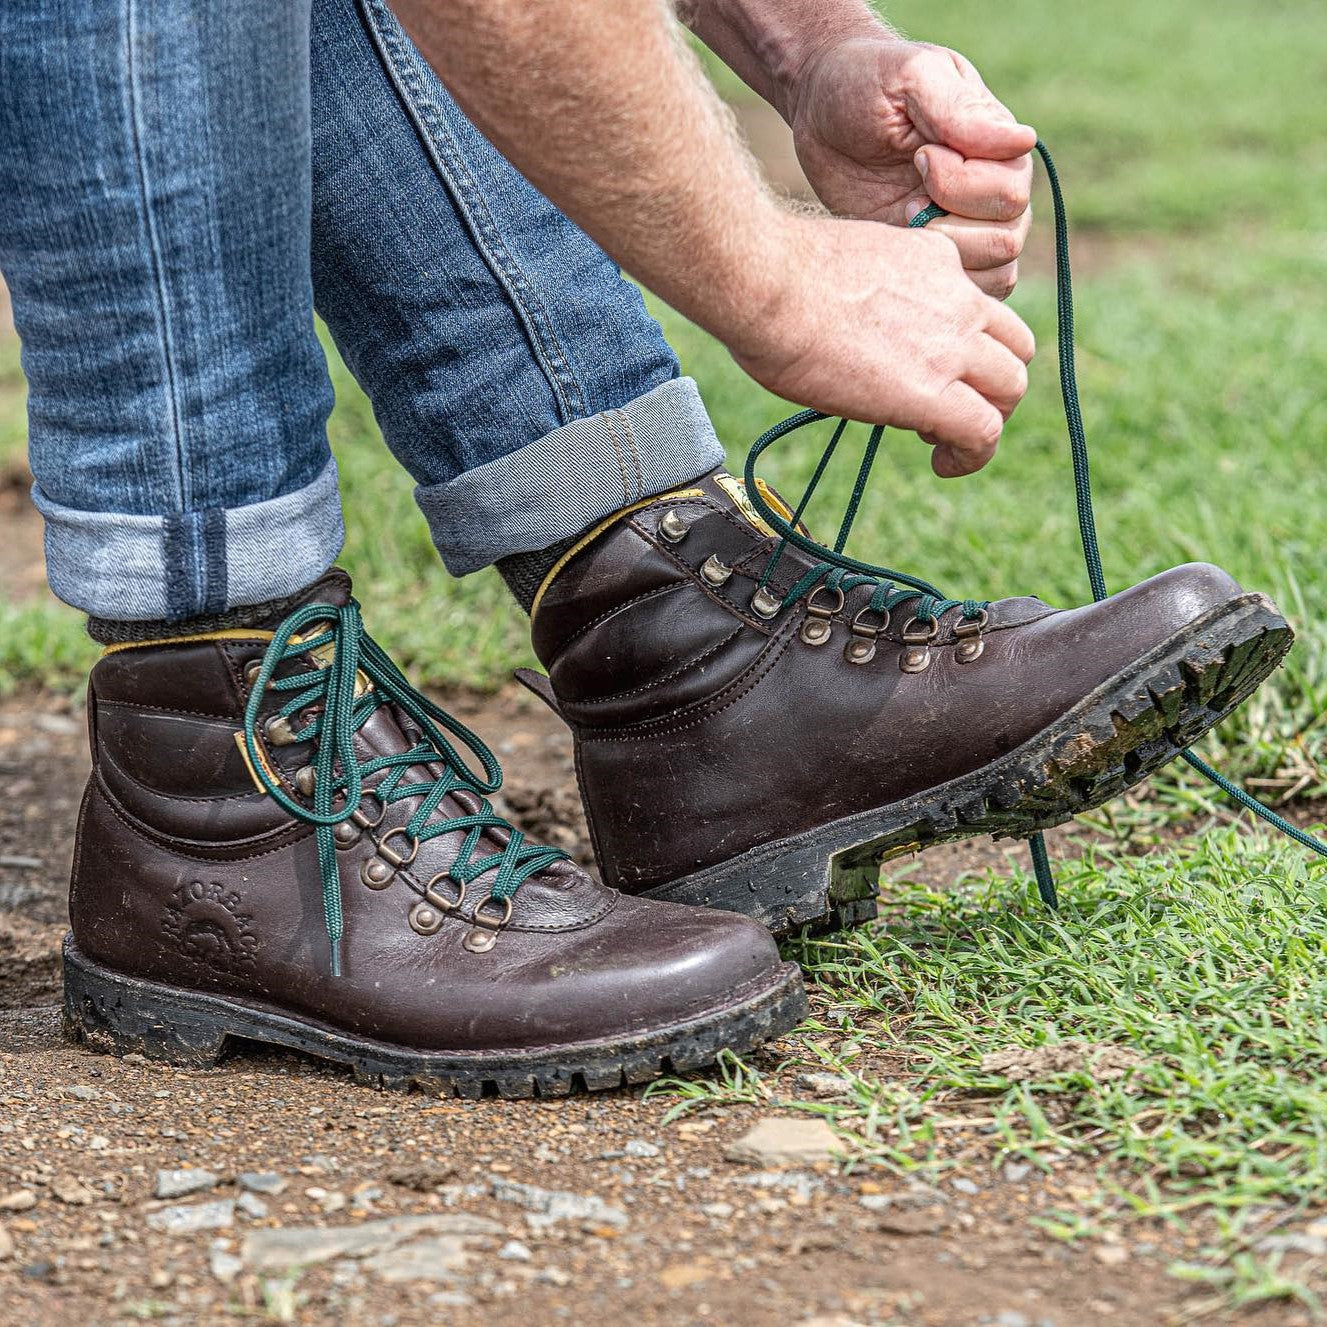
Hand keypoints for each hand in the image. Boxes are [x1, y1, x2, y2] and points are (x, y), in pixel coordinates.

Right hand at [733, 213, 1033, 476]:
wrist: (768, 284)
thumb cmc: (776, 277)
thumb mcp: (846, 269)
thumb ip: (869, 297)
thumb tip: (848, 332)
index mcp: (933, 261)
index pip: (980, 309)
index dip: (969, 348)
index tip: (934, 371)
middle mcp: (957, 299)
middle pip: (1013, 350)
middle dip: (989, 386)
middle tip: (948, 411)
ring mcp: (952, 344)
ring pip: (1010, 390)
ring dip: (986, 420)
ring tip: (944, 444)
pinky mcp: (935, 391)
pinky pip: (984, 432)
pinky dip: (973, 456)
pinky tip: (944, 465)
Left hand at [787, 36, 1034, 298]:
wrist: (822, 114)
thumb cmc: (868, 84)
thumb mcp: (911, 79)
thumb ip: (961, 111)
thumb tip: (1022, 141)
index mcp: (999, 149)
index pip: (1011, 194)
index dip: (961, 186)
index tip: (918, 156)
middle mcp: (994, 192)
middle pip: (1006, 241)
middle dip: (948, 227)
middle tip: (906, 200)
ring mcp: (968, 230)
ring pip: (993, 275)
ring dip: (942, 259)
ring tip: (902, 222)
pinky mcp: (938, 258)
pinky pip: (966, 293)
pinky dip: (935, 285)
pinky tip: (899, 251)